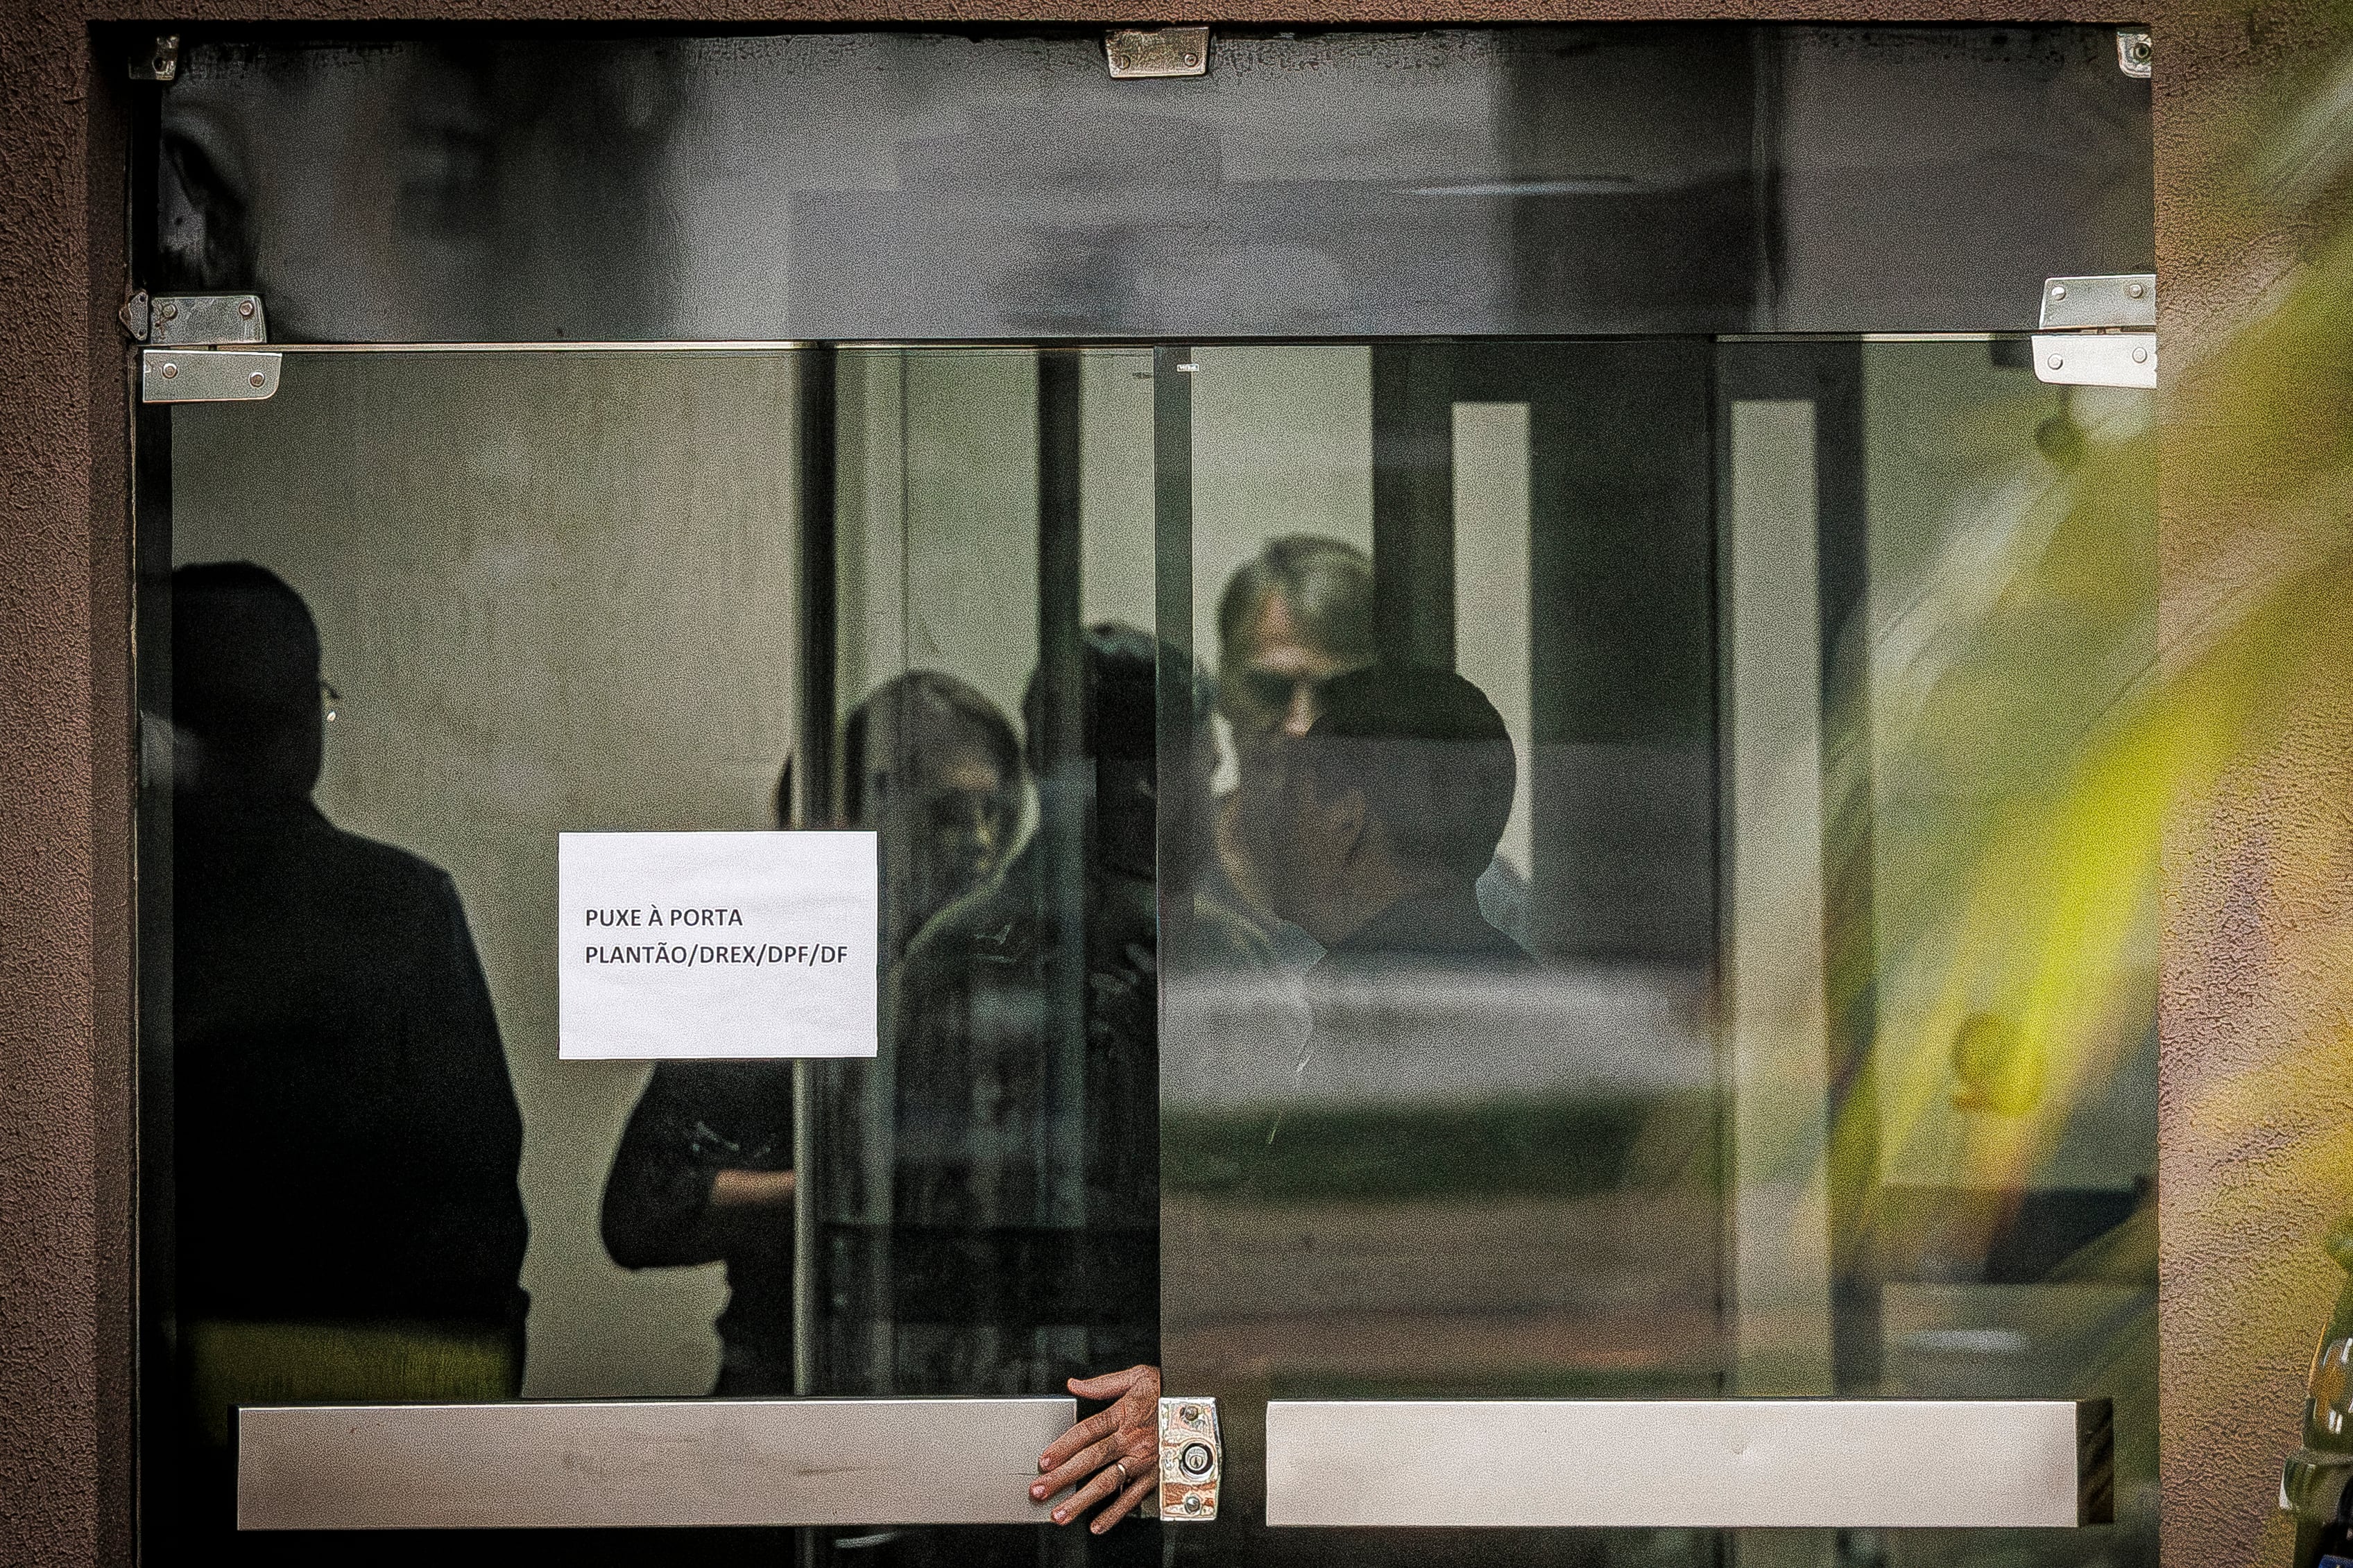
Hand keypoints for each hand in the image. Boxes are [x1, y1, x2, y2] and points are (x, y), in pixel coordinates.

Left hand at [1031, 1363, 1158, 1532]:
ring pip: (1108, 1482)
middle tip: (1040, 1490)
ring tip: (1061, 1513)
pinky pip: (1133, 1497)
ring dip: (1082, 1500)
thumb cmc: (1168, 1390)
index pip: (1087, 1431)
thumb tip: (1074, 1384)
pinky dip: (1115, 1513)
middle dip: (1063, 1477)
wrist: (1203, 1404)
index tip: (1044, 1461)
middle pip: (1091, 1459)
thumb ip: (1102, 1384)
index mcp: (1124, 1414)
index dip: (1063, 1446)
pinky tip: (1097, 1524)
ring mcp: (1144, 1460)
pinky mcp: (1156, 1475)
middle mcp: (1132, 1439)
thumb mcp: (1136, 1376)